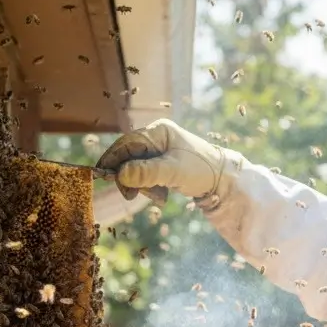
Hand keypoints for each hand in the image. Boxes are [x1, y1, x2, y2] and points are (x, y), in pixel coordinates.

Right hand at [96, 119, 237, 205]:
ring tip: (159, 195)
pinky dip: (150, 188)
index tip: (103, 175)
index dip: (114, 159)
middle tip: (131, 195)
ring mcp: (159, 151)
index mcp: (158, 130)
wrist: (223, 181)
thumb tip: (121, 175)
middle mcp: (156, 137)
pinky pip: (146, 176)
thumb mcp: (173, 172)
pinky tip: (162, 195)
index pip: (127, 143)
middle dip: (130, 177)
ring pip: (136, 169)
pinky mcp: (162, 164)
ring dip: (142, 185)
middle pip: (129, 157)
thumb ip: (147, 173)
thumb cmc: (201, 171)